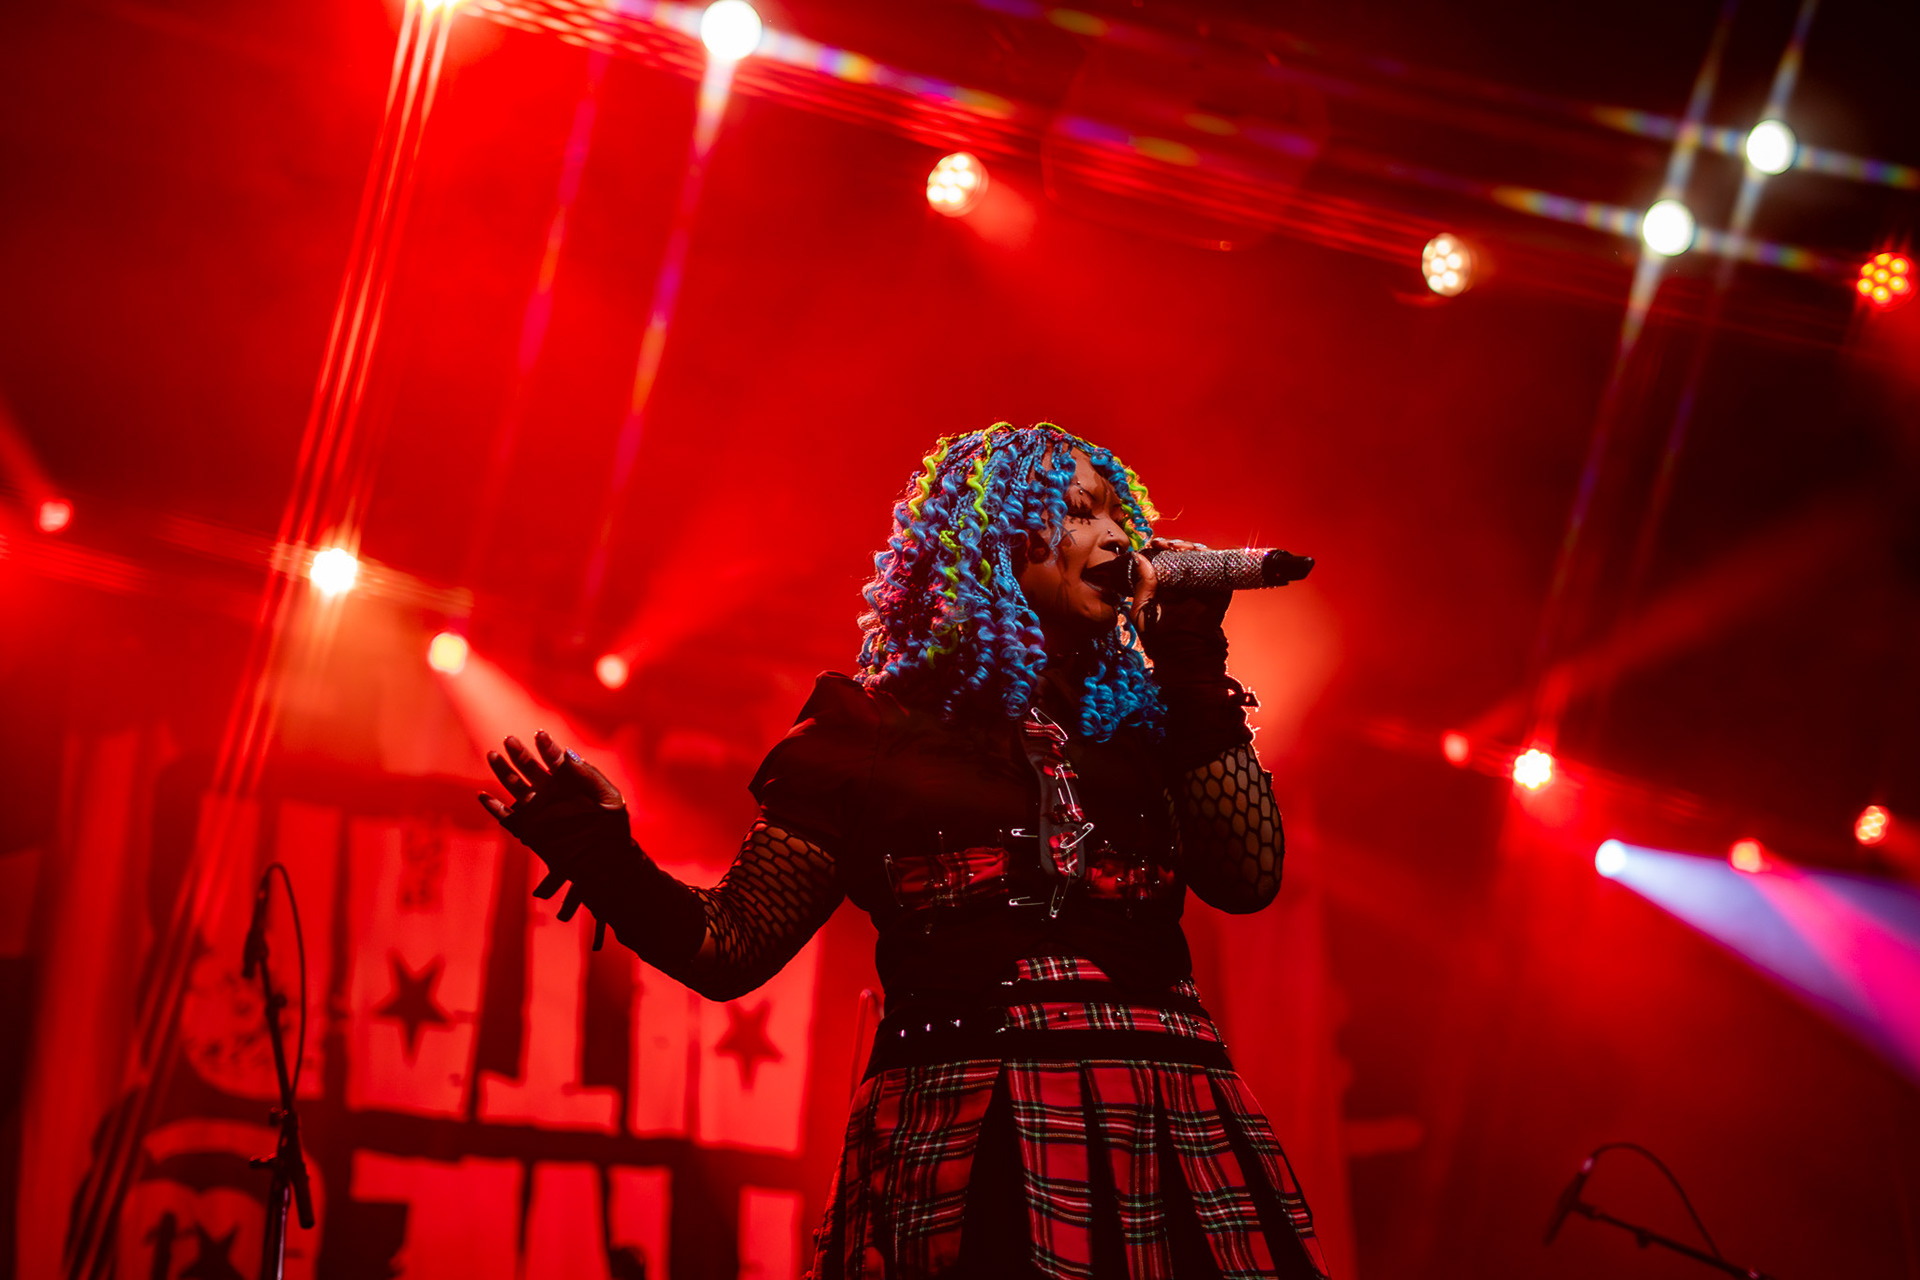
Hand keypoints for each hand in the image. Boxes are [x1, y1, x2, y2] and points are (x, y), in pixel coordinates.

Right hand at [478, 731, 629, 918]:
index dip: (547, 747)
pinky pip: (508, 818)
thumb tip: (568, 753)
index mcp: (571, 783)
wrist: (607, 861)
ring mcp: (540, 811)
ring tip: (493, 754)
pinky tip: (483, 796)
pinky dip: (494, 808)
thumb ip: (589, 777)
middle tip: (509, 739)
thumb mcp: (608, 800)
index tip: (540, 735)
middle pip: (531, 769)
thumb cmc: (612, 829)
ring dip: (503, 772)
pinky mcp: (530, 830)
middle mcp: (552, 794)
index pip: (555, 760)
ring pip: (516, 788)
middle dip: (520, 754)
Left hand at [1128, 536, 1209, 631]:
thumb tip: (1138, 558)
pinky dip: (1205, 555)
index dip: (1158, 550)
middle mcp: (1183, 585)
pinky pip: (1214, 566)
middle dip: (1172, 545)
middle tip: (1162, 544)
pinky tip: (1193, 552)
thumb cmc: (1160, 640)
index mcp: (1165, 588)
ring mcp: (1201, 586)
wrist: (1185, 658)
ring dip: (1187, 547)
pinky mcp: (1217, 589)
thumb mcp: (1142, 611)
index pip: (1163, 562)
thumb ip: (1141, 585)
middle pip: (1180, 556)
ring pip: (1197, 557)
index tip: (1152, 544)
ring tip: (1175, 547)